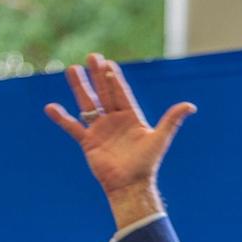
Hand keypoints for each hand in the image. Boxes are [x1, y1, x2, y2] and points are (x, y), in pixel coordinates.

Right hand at [45, 53, 195, 226]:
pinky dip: (61, 118)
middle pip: (104, 93)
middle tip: (91, 56)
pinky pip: (72, 127)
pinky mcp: (88, 142)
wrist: (130, 185)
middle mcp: (115, 120)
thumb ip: (172, 120)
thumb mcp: (160, 139)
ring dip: (80, 87)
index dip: (115, 79)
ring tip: (72, 69)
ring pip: (88, 104)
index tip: (108, 63)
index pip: (121, 93)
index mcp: (131, 117)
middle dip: (98, 75)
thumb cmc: (146, 164)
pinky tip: (50, 107)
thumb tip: (191, 106)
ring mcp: (100, 130)